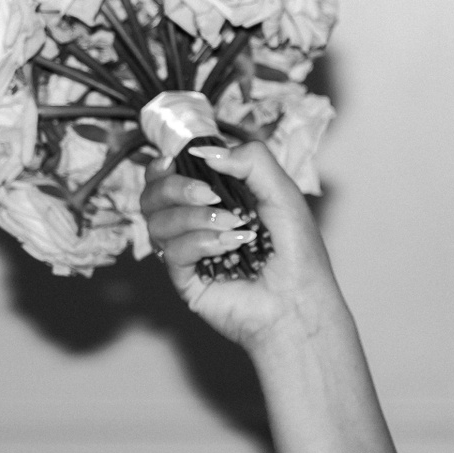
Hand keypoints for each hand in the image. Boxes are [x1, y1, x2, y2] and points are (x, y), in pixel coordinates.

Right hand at [140, 142, 349, 353]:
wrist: (300, 302)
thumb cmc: (297, 251)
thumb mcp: (283, 193)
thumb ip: (251, 161)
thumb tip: (203, 151)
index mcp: (217, 200)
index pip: (171, 176)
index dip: (165, 167)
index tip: (174, 160)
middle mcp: (196, 224)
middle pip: (153, 196)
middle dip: (176, 187)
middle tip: (211, 194)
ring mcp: (188, 252)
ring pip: (157, 222)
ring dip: (195, 217)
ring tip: (235, 226)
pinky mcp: (185, 279)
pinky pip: (170, 251)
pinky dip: (200, 243)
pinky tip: (229, 247)